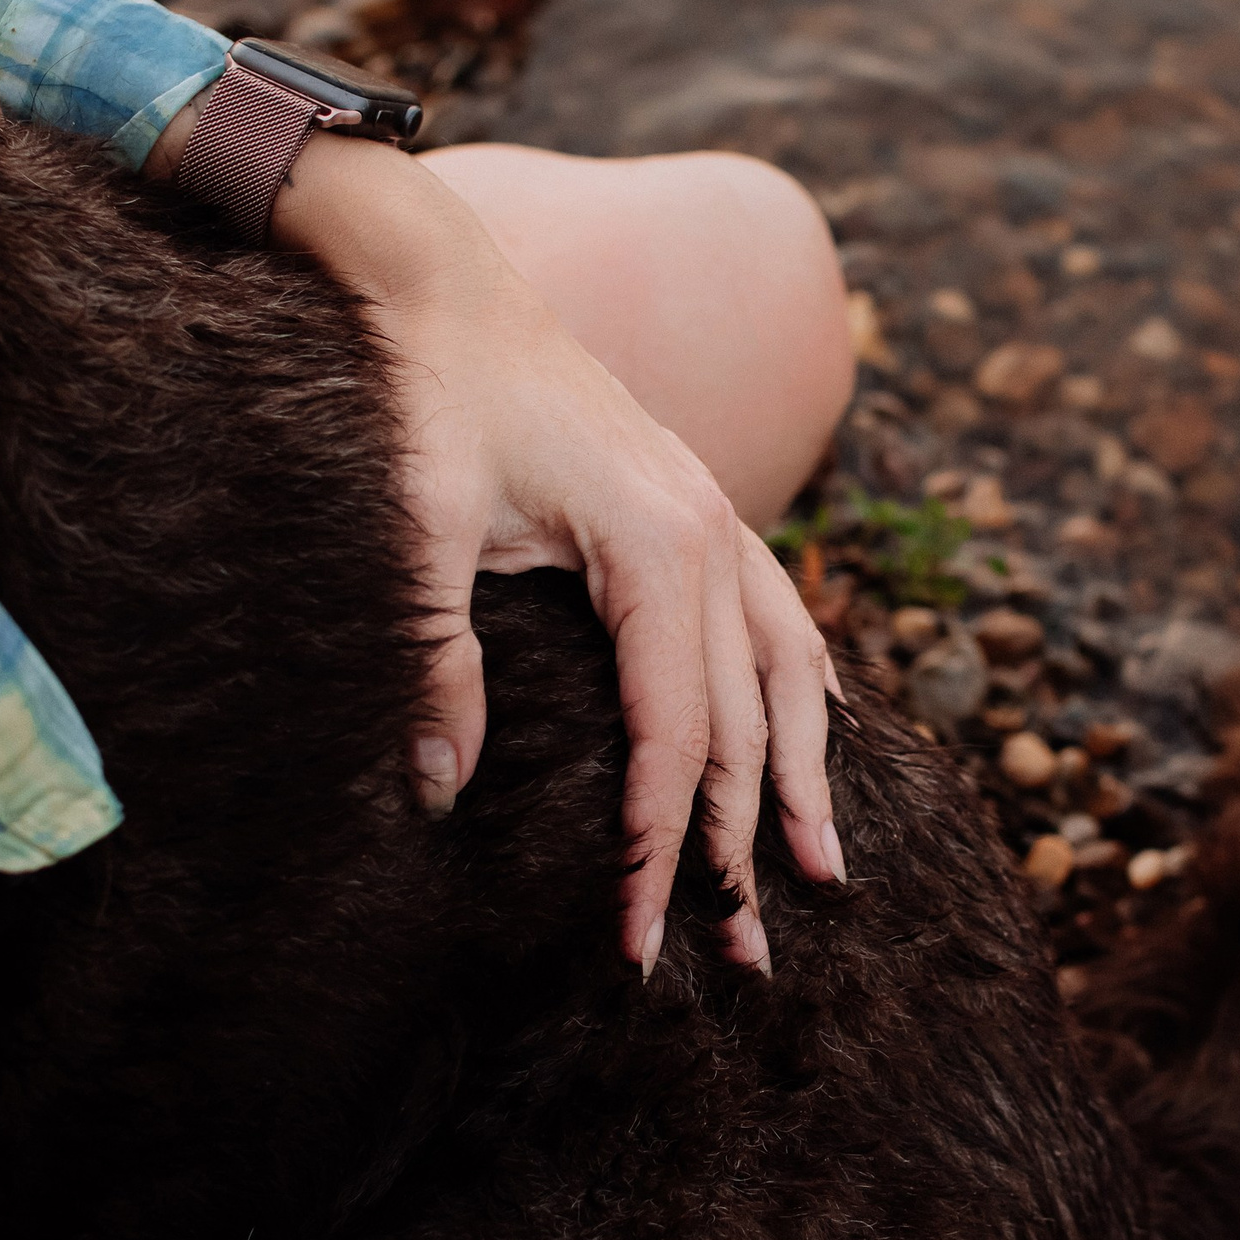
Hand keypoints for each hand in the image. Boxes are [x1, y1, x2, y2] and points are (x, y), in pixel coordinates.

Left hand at [148, 116, 842, 975]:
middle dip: (745, 848)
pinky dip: (805, 687)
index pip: (677, 734)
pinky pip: (780, 615)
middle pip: (747, 723)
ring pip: (791, 673)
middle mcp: (714, 535)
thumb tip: (437, 792)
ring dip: (804, 778)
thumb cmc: (428, 393)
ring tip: (821, 872)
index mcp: (658, 544)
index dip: (665, 846)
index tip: (644, 938)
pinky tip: (821, 732)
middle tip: (747, 960)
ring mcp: (720, 519)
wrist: (443, 279)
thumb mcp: (419, 521)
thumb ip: (433, 655)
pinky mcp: (700, 510)